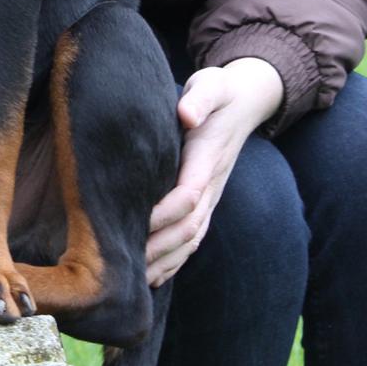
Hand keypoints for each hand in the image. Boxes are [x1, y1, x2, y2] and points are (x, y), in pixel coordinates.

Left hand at [146, 57, 283, 287]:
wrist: (243, 102)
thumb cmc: (218, 92)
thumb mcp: (212, 84)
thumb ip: (201, 98)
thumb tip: (187, 115)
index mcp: (208, 159)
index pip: (187, 196)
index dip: (161, 213)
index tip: (131, 221)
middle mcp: (212, 185)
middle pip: (188, 228)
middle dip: (157, 248)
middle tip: (123, 264)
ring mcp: (211, 197)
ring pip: (191, 240)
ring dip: (164, 262)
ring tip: (133, 281)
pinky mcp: (206, 203)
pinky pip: (193, 239)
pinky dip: (174, 262)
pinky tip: (152, 278)